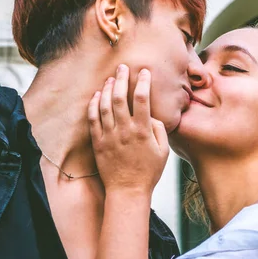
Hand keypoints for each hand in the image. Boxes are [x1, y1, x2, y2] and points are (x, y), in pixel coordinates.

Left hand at [88, 64, 168, 194]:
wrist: (127, 191)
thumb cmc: (148, 172)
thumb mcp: (164, 151)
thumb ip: (159, 130)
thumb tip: (152, 115)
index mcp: (143, 131)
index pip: (142, 99)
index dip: (143, 82)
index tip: (144, 71)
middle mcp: (125, 130)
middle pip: (121, 97)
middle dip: (122, 79)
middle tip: (123, 67)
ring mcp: (109, 136)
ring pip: (105, 106)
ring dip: (108, 89)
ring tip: (111, 78)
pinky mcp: (98, 143)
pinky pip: (93, 119)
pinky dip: (94, 105)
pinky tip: (97, 96)